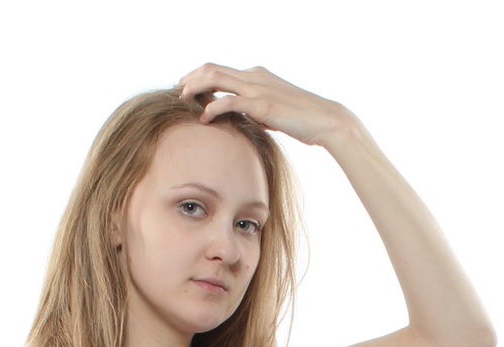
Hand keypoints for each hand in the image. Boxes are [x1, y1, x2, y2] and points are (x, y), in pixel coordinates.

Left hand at [177, 64, 353, 147]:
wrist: (325, 120)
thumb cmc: (302, 120)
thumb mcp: (273, 112)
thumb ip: (255, 110)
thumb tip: (241, 118)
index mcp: (257, 77)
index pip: (220, 70)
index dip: (199, 77)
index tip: (186, 89)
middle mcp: (254, 77)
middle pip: (213, 69)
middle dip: (191, 79)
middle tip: (178, 92)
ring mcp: (258, 88)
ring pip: (217, 78)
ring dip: (196, 87)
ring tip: (183, 100)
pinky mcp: (262, 104)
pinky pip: (230, 101)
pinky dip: (213, 107)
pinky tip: (204, 117)